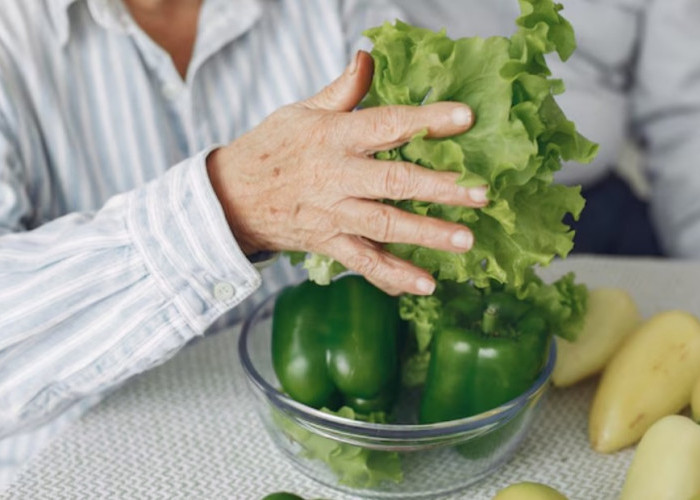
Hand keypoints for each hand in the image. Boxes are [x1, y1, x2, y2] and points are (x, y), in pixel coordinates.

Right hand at [207, 50, 486, 295]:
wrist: (230, 198)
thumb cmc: (270, 149)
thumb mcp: (301, 111)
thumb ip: (342, 90)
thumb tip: (369, 56)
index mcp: (332, 137)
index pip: (386, 124)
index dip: (426, 121)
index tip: (465, 118)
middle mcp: (336, 177)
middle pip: (394, 182)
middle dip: (440, 189)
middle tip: (481, 194)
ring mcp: (332, 214)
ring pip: (385, 226)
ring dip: (427, 235)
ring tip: (466, 241)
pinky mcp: (328, 244)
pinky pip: (364, 264)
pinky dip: (394, 277)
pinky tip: (425, 285)